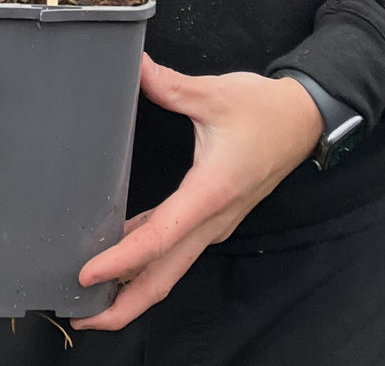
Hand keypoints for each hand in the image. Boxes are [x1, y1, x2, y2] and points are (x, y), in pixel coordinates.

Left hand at [71, 55, 322, 331]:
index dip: (121, 260)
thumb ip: (171, 85)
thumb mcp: (216, 93)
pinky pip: (177, 248)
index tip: (86, 275)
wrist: (304, 120)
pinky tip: (121, 253)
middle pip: (164, 277)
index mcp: (210, 193)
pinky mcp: (214, 216)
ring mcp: (215, 222)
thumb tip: (135, 66)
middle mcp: (212, 219)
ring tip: (91, 295)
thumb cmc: (264, 109)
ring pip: (170, 268)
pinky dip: (148, 261)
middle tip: (80, 318)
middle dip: (123, 304)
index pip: (160, 238)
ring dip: (133, 287)